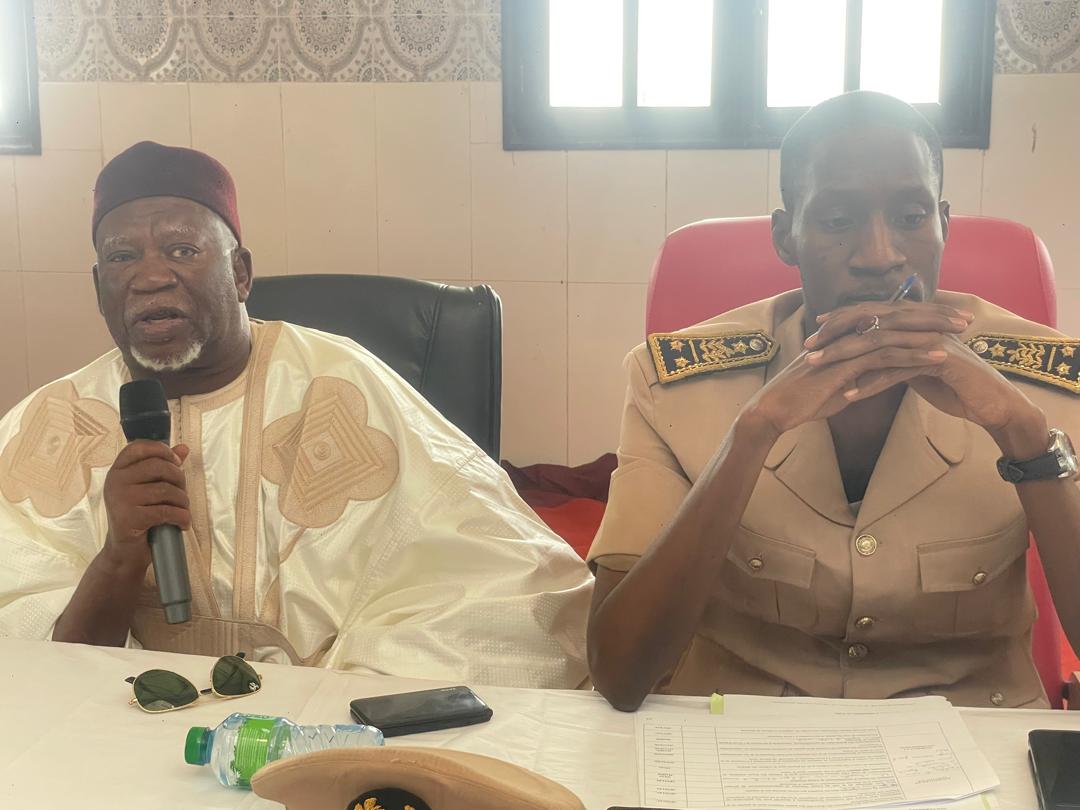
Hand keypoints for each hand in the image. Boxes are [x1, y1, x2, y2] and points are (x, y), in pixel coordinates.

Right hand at [102, 441, 190, 571]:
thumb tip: (184, 448)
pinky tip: (183, 523)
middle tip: (182, 494)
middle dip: (179, 479)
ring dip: (182, 501)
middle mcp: (115, 481)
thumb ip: (164, 466)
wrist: (125, 552)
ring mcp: (120, 499)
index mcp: (118, 471)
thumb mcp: (149, 489)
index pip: (139, 447)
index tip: (176, 462)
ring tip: (183, 511)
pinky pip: (166, 511)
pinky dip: (182, 517)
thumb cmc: (139, 517)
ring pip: (166, 490)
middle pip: (159, 466)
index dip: (162, 450)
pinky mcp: (128, 518)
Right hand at [746, 335, 955, 438]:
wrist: (775, 410)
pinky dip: (913, 353)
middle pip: (897, 317)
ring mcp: (846, 346)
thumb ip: (858, 376)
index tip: (948, 322)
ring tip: (960, 334)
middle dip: (934, 316)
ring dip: (931, 332)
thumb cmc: (801, 400)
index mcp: (846, 336)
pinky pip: (885, 355)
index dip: (920, 318)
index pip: (889, 320)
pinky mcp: (844, 363)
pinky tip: (937, 355)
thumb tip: (877, 378)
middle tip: (965, 319)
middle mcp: (847, 334)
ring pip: (895, 332)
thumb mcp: (838, 385)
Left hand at [809, 301, 1046, 450]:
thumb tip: (871, 356)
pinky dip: (873, 383)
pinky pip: (899, 371)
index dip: (843, 318)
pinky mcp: (940, 361)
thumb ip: (897, 358)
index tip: (815, 329)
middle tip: (807, 346)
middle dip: (835, 333)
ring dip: (844, 357)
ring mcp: (931, 341)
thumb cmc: (955, 386)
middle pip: (870, 322)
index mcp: (916, 324)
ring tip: (817, 366)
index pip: (873, 313)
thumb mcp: (918, 368)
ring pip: (879, 345)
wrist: (992, 405)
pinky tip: (849, 395)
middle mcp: (922, 327)